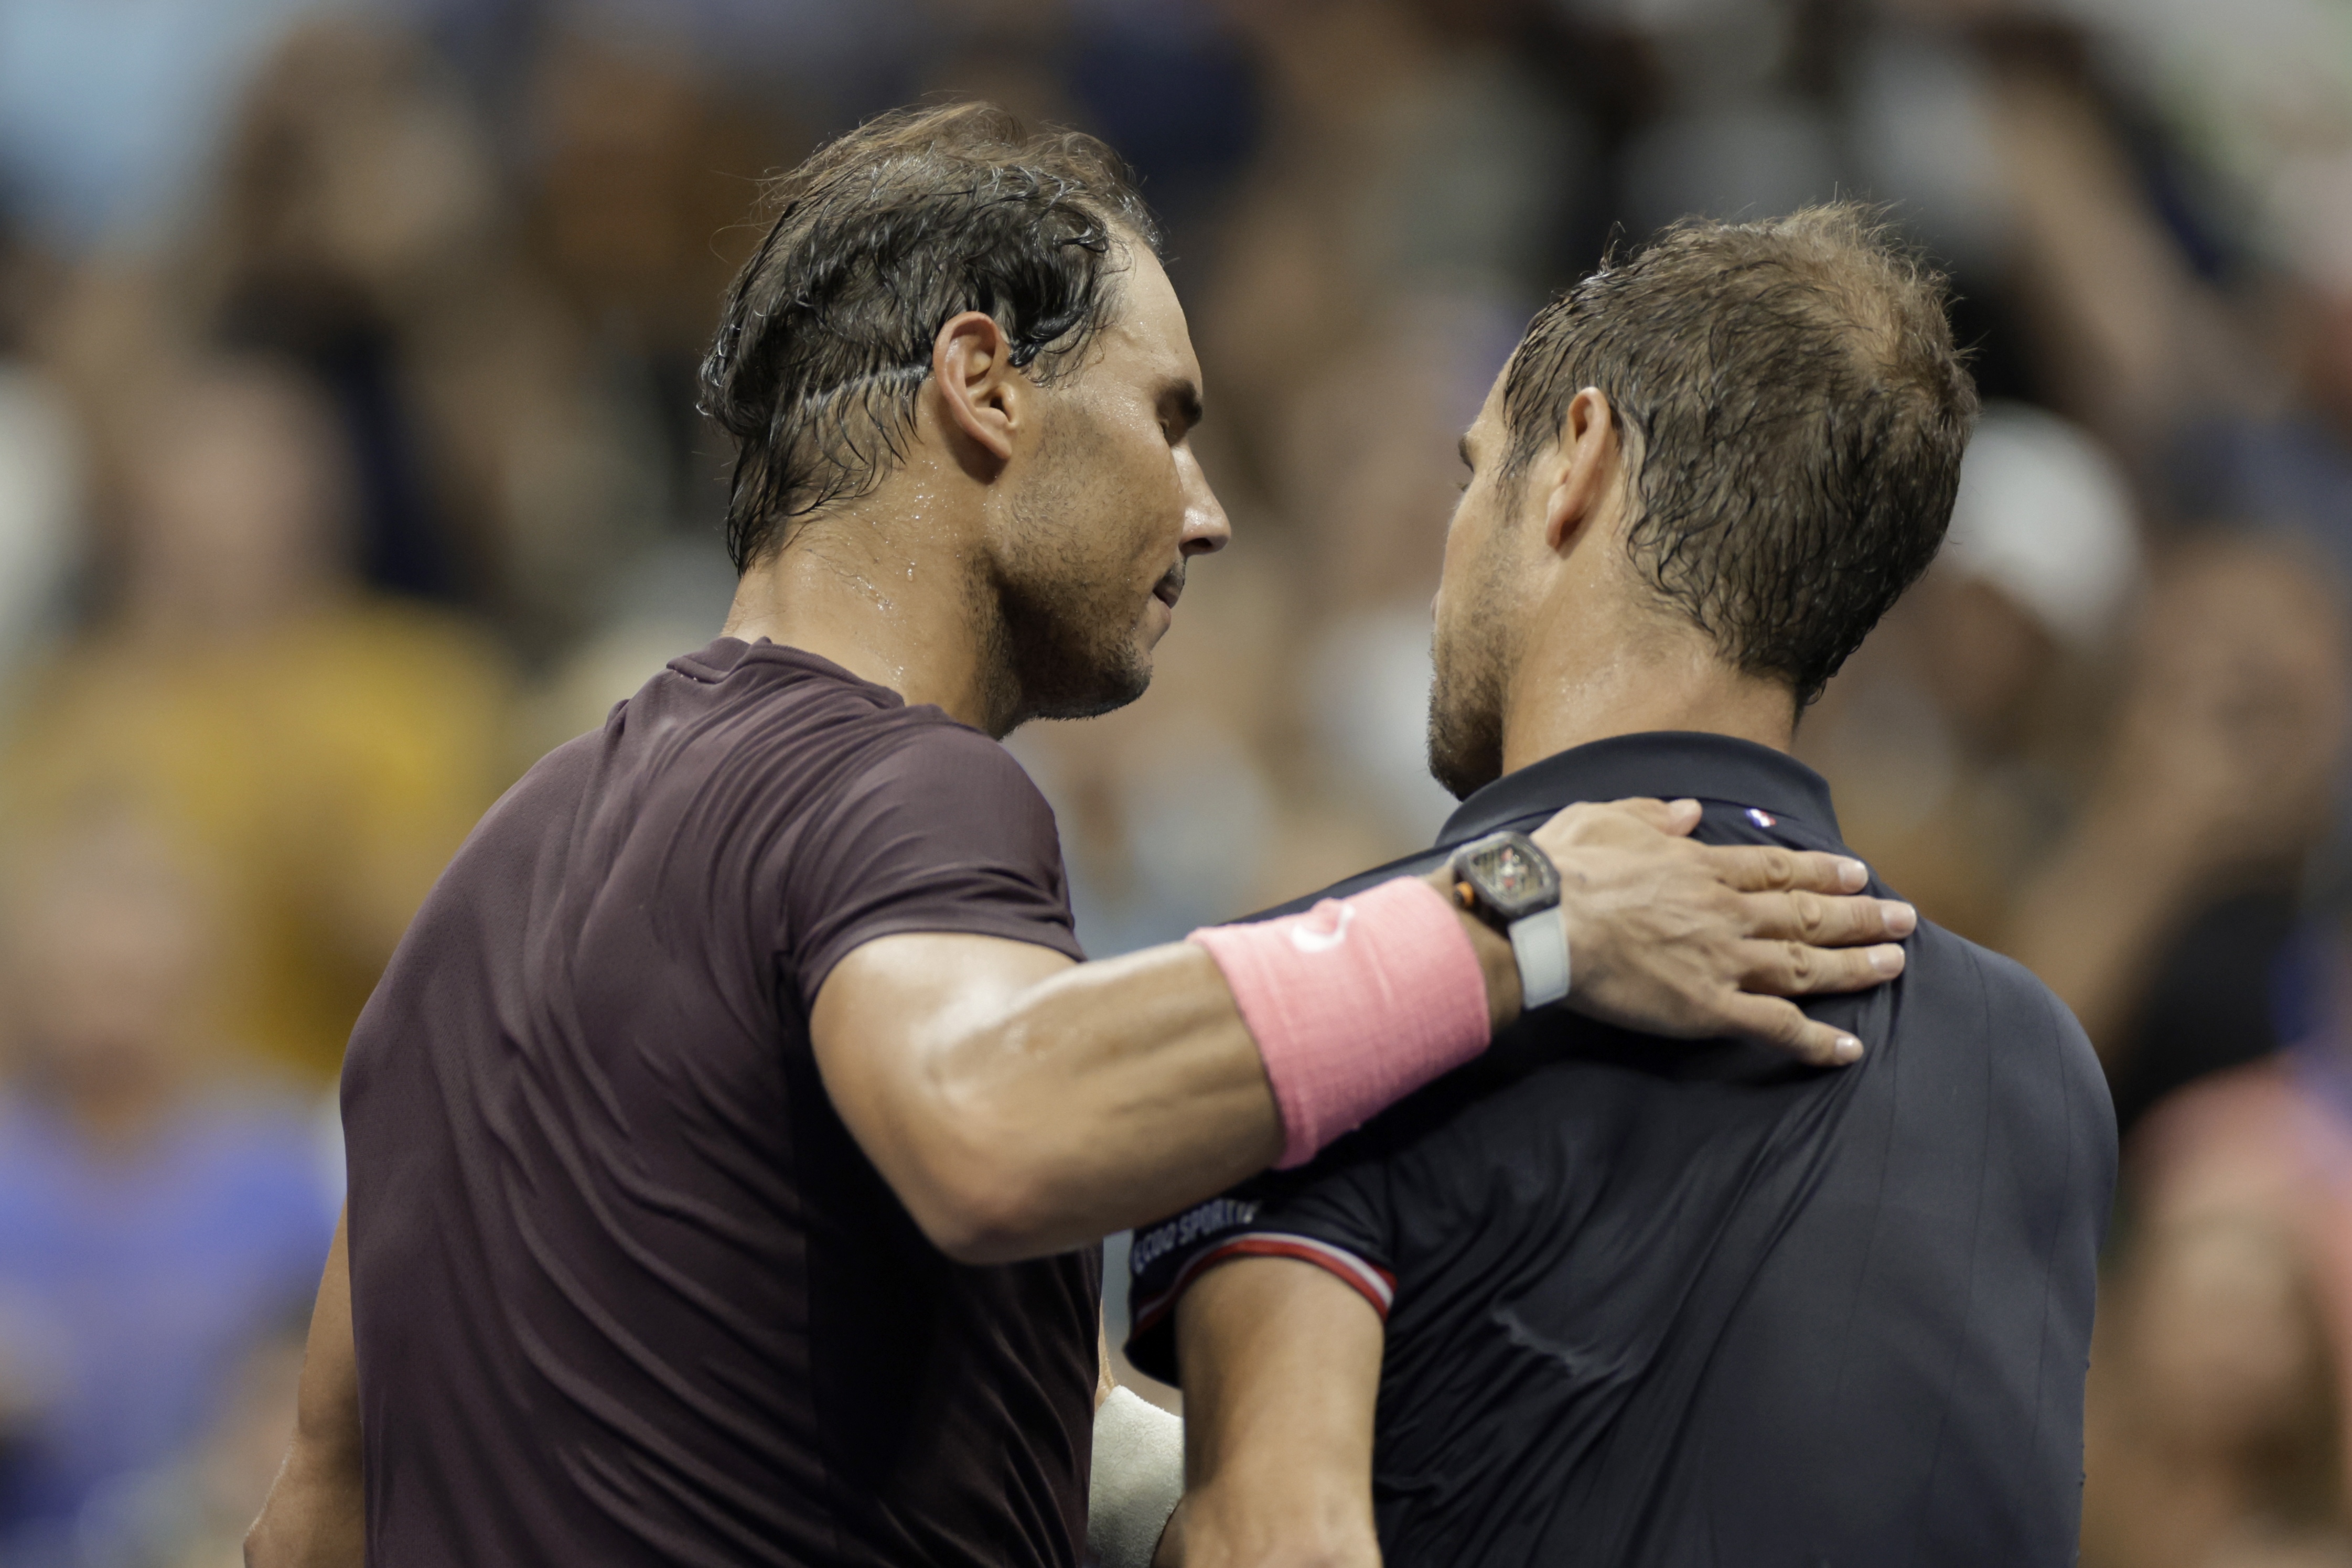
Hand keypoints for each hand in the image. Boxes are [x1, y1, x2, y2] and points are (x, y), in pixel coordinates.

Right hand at [1534, 798, 1914, 1066]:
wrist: (1541, 921)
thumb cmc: (1563, 869)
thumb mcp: (1605, 818)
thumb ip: (1652, 814)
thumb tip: (1688, 812)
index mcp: (1700, 867)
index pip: (1777, 869)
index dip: (1822, 872)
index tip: (1857, 873)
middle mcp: (1726, 912)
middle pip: (1806, 914)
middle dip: (1860, 916)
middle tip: (1903, 920)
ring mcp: (1723, 961)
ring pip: (1805, 964)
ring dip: (1855, 966)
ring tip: (1895, 965)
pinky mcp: (1709, 1008)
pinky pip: (1775, 1026)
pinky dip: (1815, 1039)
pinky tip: (1848, 1048)